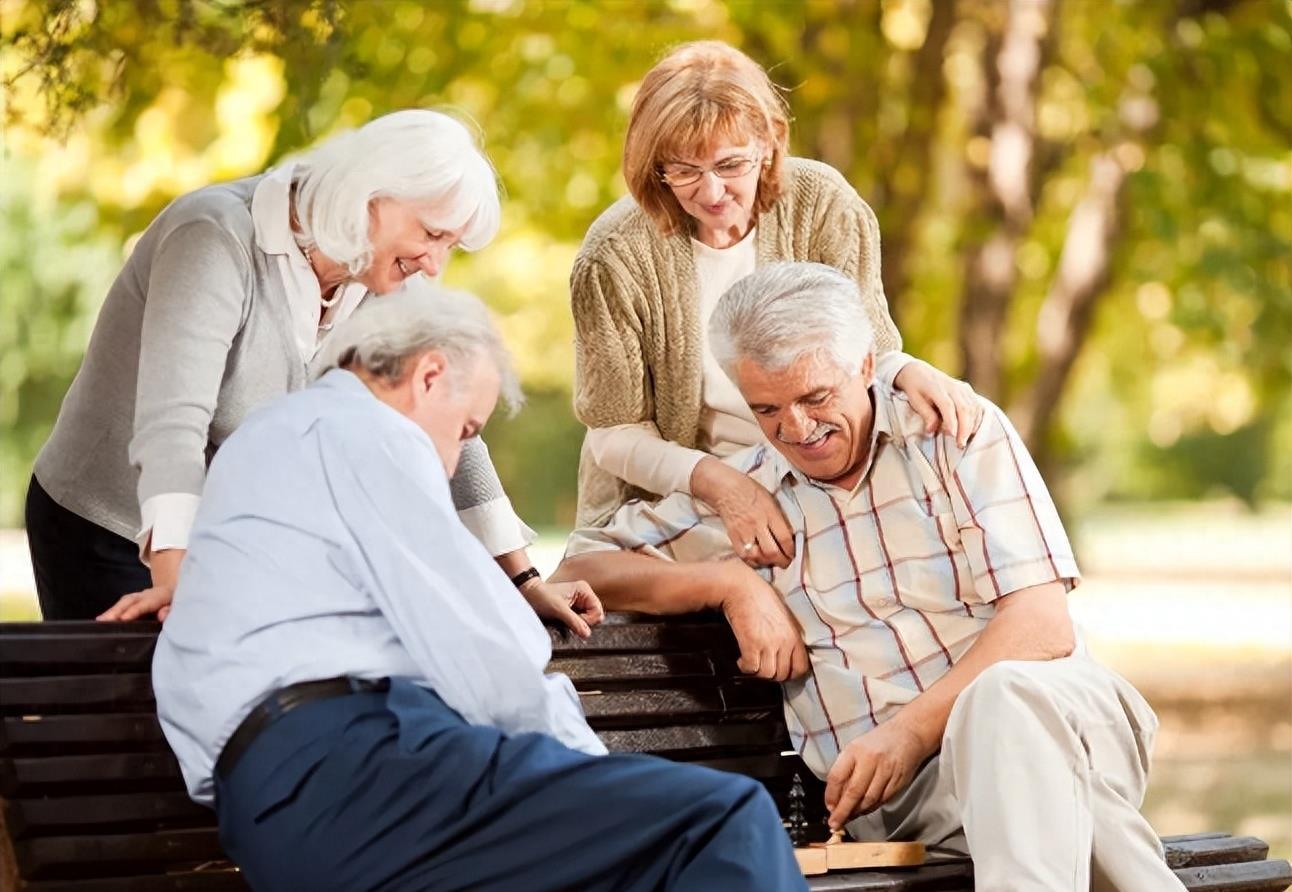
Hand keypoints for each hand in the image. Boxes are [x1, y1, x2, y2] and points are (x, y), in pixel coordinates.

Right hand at [97, 584, 175, 621]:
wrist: (175, 589)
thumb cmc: (177, 601)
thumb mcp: (180, 605)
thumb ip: (171, 610)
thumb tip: (162, 616)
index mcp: (160, 596)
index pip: (145, 604)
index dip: (134, 611)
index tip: (123, 618)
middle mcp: (147, 594)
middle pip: (130, 601)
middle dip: (117, 610)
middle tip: (104, 620)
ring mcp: (139, 596)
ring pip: (124, 602)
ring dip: (112, 611)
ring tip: (100, 621)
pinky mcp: (134, 600)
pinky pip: (122, 605)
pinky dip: (112, 611)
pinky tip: (103, 619)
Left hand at [520, 578, 605, 638]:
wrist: (529, 595)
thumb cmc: (542, 597)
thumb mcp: (559, 610)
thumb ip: (574, 622)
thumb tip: (587, 634)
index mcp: (584, 590)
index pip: (598, 611)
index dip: (588, 620)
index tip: (574, 621)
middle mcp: (584, 595)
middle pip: (595, 616)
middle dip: (583, 622)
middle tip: (568, 620)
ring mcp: (579, 602)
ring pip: (588, 619)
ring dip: (578, 623)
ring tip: (564, 619)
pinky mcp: (574, 608)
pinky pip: (580, 620)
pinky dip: (574, 623)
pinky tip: (564, 620)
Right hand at [691, 456, 794, 568]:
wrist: (725, 488)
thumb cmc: (750, 490)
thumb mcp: (770, 499)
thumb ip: (778, 518)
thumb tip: (787, 536)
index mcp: (770, 512)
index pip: (784, 538)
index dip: (791, 550)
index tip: (793, 554)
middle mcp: (757, 524)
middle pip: (771, 551)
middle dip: (781, 561)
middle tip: (785, 562)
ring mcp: (744, 531)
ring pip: (757, 556)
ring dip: (767, 563)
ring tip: (772, 562)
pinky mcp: (733, 536)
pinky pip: (743, 555)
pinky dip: (752, 561)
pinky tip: (758, 560)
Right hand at [718, 560, 808, 680]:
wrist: (740, 587)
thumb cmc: (759, 597)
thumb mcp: (782, 616)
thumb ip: (786, 635)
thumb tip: (784, 653)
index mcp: (794, 634)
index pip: (801, 667)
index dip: (790, 674)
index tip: (780, 670)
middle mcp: (784, 641)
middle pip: (782, 674)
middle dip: (771, 674)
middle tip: (761, 666)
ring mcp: (768, 644)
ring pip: (767, 675)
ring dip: (758, 672)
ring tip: (752, 663)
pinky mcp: (751, 644)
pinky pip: (751, 668)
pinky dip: (745, 667)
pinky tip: (742, 660)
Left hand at [824, 719, 928, 828]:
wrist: (908, 734)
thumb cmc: (878, 741)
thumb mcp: (856, 747)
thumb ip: (845, 769)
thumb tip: (835, 796)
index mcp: (855, 750)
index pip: (837, 776)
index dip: (831, 795)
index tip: (829, 808)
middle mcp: (870, 760)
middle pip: (853, 792)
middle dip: (842, 812)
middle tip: (835, 824)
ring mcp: (886, 771)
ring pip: (869, 800)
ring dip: (857, 812)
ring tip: (849, 818)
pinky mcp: (898, 781)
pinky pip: (882, 800)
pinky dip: (872, 808)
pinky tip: (865, 810)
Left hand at [892, 360, 982, 448]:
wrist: (919, 371)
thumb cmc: (915, 388)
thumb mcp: (915, 400)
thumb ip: (925, 414)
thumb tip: (931, 431)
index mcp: (936, 388)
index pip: (947, 405)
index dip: (951, 421)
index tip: (952, 435)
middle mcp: (952, 386)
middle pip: (963, 408)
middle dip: (964, 428)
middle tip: (960, 444)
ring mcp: (961, 387)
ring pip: (972, 407)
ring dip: (971, 425)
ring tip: (964, 440)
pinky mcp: (967, 390)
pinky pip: (976, 405)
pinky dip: (975, 418)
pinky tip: (971, 430)